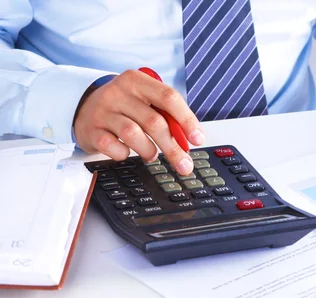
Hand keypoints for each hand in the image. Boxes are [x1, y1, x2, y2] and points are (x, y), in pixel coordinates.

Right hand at [73, 70, 203, 174]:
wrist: (84, 108)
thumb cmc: (125, 107)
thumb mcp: (145, 101)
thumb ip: (167, 115)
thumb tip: (190, 139)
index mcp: (137, 81)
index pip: (169, 98)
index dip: (187, 120)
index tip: (198, 139)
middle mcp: (119, 92)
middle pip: (154, 122)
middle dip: (173, 148)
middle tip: (184, 165)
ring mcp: (103, 111)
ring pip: (134, 136)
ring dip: (149, 151)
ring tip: (151, 154)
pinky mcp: (92, 130)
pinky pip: (114, 147)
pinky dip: (125, 154)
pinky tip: (126, 151)